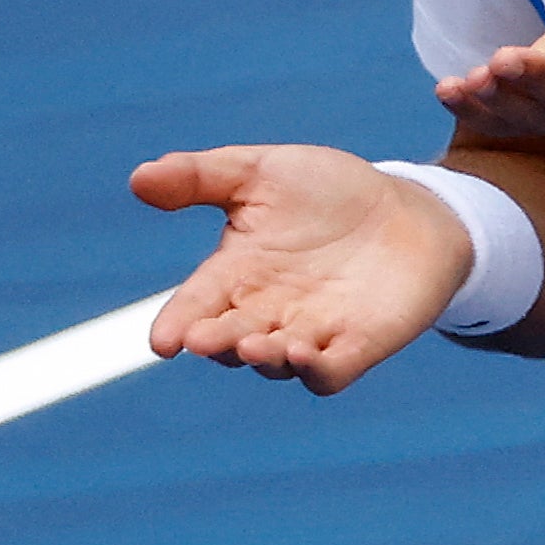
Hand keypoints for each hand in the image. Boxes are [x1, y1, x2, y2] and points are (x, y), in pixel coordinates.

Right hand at [129, 142, 474, 394]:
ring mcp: (311, 333)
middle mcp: (266, 312)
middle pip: (231, 339)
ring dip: (264, 357)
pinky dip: (316, 371)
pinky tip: (306, 355)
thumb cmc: (325, 193)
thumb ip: (199, 177)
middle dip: (216, 341)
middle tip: (202, 339)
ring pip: (277, 362)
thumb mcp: (260, 171)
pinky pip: (330, 373)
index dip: (177, 324)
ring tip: (256, 345)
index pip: (196, 305)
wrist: (406, 211)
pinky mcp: (358, 347)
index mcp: (236, 274)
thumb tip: (138, 179)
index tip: (162, 340)